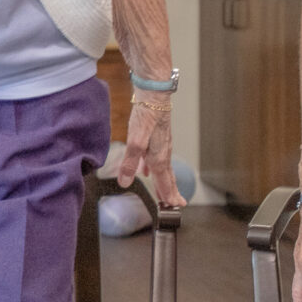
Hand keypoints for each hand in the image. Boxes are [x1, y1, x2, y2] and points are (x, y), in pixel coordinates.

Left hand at [113, 89, 180, 205]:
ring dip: (163, 181)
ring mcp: (162, 145)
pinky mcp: (157, 137)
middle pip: (168, 177)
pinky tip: (146, 170)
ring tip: (163, 192)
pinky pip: (157, 158)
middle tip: (177, 204)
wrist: (154, 94)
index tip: (174, 206)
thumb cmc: (147, 116)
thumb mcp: (135, 141)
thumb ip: (129, 162)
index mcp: (159, 157)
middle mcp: (163, 153)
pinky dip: (153, 168)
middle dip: (171, 191)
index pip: (165, 181)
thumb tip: (125, 182)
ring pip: (163, 168)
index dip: (168, 194)